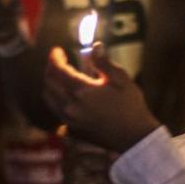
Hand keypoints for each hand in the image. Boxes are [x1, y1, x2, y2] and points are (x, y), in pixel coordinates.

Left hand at [44, 45, 159, 153]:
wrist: (134, 137)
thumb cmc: (131, 106)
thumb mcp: (121, 80)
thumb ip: (104, 63)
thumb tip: (95, 46)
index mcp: (82, 92)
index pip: (59, 71)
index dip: (55, 58)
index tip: (57, 51)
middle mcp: (71, 107)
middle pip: (49, 84)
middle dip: (50, 69)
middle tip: (57, 60)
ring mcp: (71, 120)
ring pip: (49, 99)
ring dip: (49, 84)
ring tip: (58, 76)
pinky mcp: (73, 129)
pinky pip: (56, 111)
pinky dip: (54, 99)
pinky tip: (64, 94)